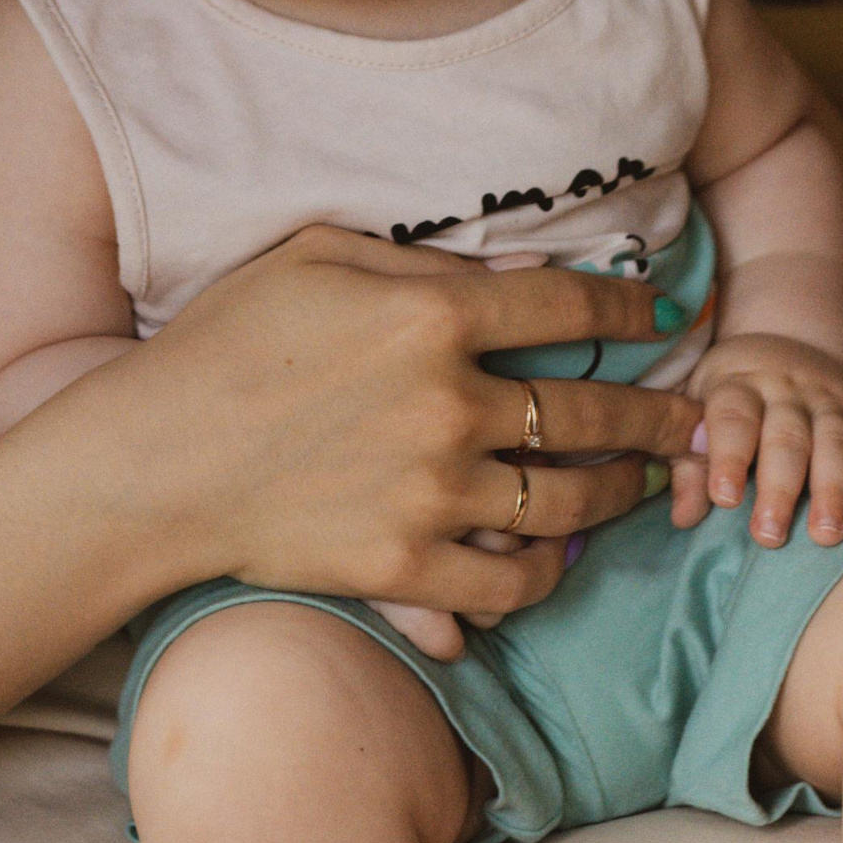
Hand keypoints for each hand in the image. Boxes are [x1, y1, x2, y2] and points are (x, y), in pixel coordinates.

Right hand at [144, 227, 702, 625]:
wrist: (151, 463)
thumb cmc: (223, 343)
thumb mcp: (315, 260)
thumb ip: (422, 263)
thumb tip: (524, 272)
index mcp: (430, 316)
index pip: (567, 302)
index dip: (629, 303)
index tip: (663, 311)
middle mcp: (449, 406)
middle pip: (591, 409)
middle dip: (657, 413)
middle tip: (691, 420)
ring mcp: (432, 494)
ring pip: (569, 500)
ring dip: (621, 493)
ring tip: (646, 488)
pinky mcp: (406, 567)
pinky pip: (512, 583)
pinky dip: (548, 573)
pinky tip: (561, 558)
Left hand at [666, 333, 842, 548]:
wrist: (785, 339)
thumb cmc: (733, 394)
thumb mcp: (699, 410)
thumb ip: (690, 462)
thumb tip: (684, 517)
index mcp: (737, 385)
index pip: (733, 419)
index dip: (728, 457)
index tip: (725, 498)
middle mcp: (785, 388)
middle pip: (786, 438)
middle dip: (780, 489)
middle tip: (770, 535)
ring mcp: (827, 397)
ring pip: (834, 441)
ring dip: (832, 489)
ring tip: (827, 533)